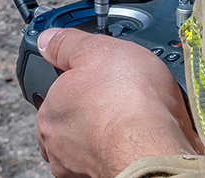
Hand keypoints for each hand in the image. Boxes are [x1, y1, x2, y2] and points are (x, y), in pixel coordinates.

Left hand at [35, 27, 202, 177]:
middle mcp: (58, 144)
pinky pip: (113, 158)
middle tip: (121, 97)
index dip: (82, 82)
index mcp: (50, 110)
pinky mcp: (105, 177)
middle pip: (75, 120)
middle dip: (94, 109)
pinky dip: (123, 150)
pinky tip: (140, 139)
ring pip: (93, 142)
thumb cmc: (129, 102)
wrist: (156, 150)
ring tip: (135, 119)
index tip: (101, 79)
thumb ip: (68, 44)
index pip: (58, 93)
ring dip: (108, 133)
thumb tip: (48, 39)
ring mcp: (80, 167)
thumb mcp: (97, 49)